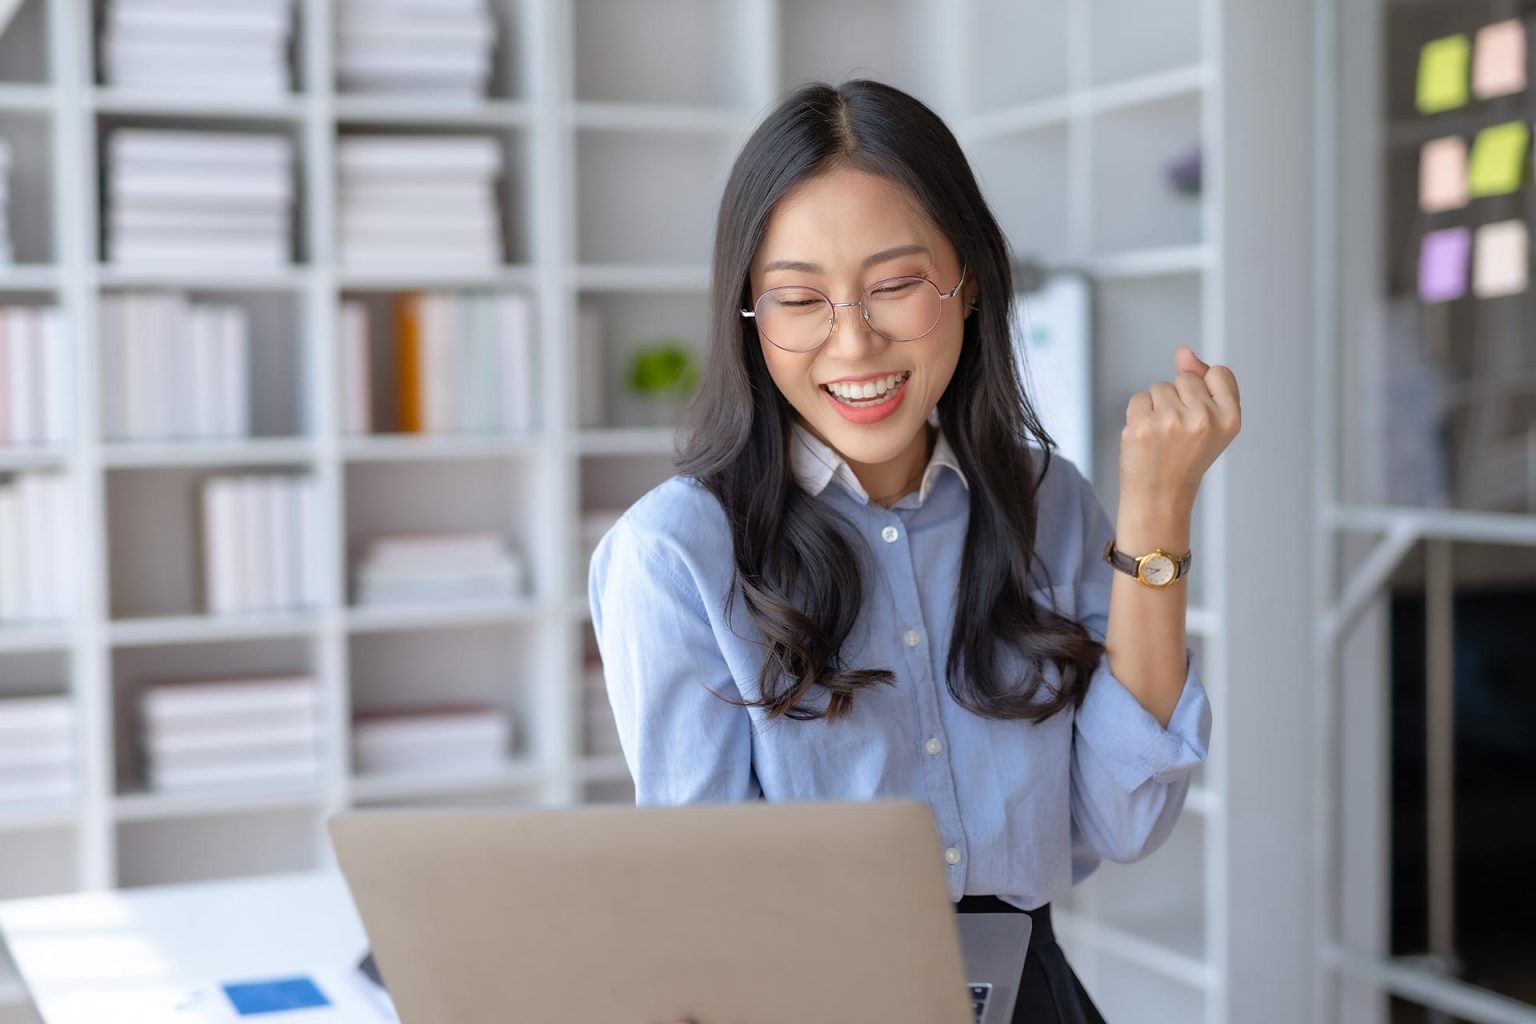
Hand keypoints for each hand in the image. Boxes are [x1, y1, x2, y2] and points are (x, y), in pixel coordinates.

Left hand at [1118, 345, 1240, 513]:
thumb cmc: (1185, 459)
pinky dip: (1137, 415)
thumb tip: (1183, 351)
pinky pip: (1138, 398)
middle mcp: (1204, 418)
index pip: (1219, 372)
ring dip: (1156, 407)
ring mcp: (1172, 421)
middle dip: (1178, 398)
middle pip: (1185, 377)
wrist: (1160, 498)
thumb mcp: (1209, 422)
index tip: (1200, 417)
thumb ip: (1202, 381)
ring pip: (1159, 386)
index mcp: (1230, 418)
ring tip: (1162, 437)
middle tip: (1179, 433)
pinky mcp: (1143, 425)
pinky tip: (1145, 438)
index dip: (1205, 390)